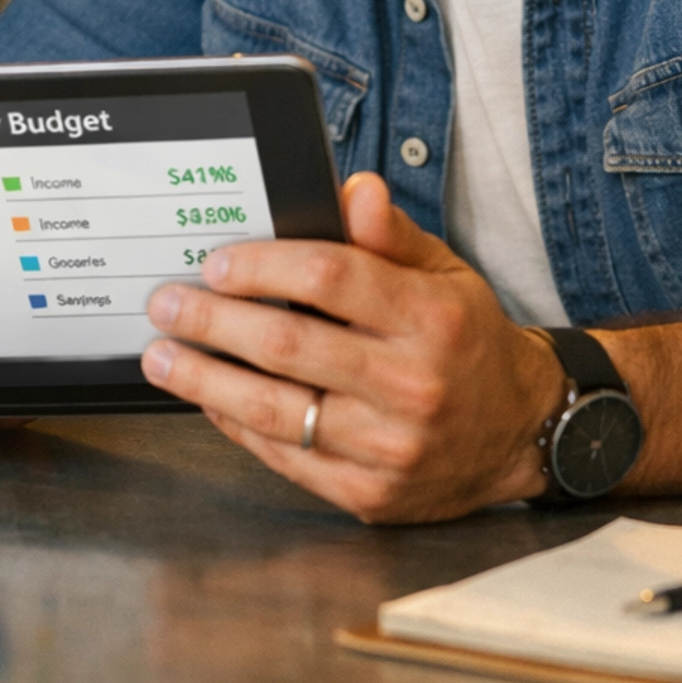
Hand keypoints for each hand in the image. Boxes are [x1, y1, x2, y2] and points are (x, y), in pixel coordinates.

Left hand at [140, 172, 563, 521]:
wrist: (517, 433)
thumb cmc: (467, 342)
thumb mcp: (445, 275)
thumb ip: (391, 234)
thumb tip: (355, 189)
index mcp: (432, 319)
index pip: (331, 277)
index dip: (264, 267)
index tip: (216, 262)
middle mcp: (414, 385)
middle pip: (289, 346)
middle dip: (214, 321)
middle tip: (167, 303)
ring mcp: (390, 447)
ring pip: (276, 409)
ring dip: (206, 379)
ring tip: (164, 356)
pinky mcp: (370, 493)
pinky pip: (286, 456)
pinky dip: (237, 424)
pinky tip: (209, 397)